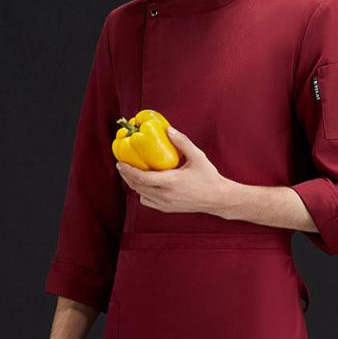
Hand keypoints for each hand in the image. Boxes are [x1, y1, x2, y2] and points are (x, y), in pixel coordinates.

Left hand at [115, 126, 230, 214]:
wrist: (218, 199)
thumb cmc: (209, 177)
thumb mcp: (197, 157)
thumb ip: (182, 142)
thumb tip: (168, 129)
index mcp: (170, 182)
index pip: (141, 178)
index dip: (128, 170)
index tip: (120, 162)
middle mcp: (165, 195)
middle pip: (137, 187)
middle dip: (127, 176)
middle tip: (122, 165)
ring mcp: (165, 204)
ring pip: (141, 195)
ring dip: (134, 185)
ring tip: (132, 173)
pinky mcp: (167, 209)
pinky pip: (148, 202)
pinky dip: (143, 193)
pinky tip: (146, 185)